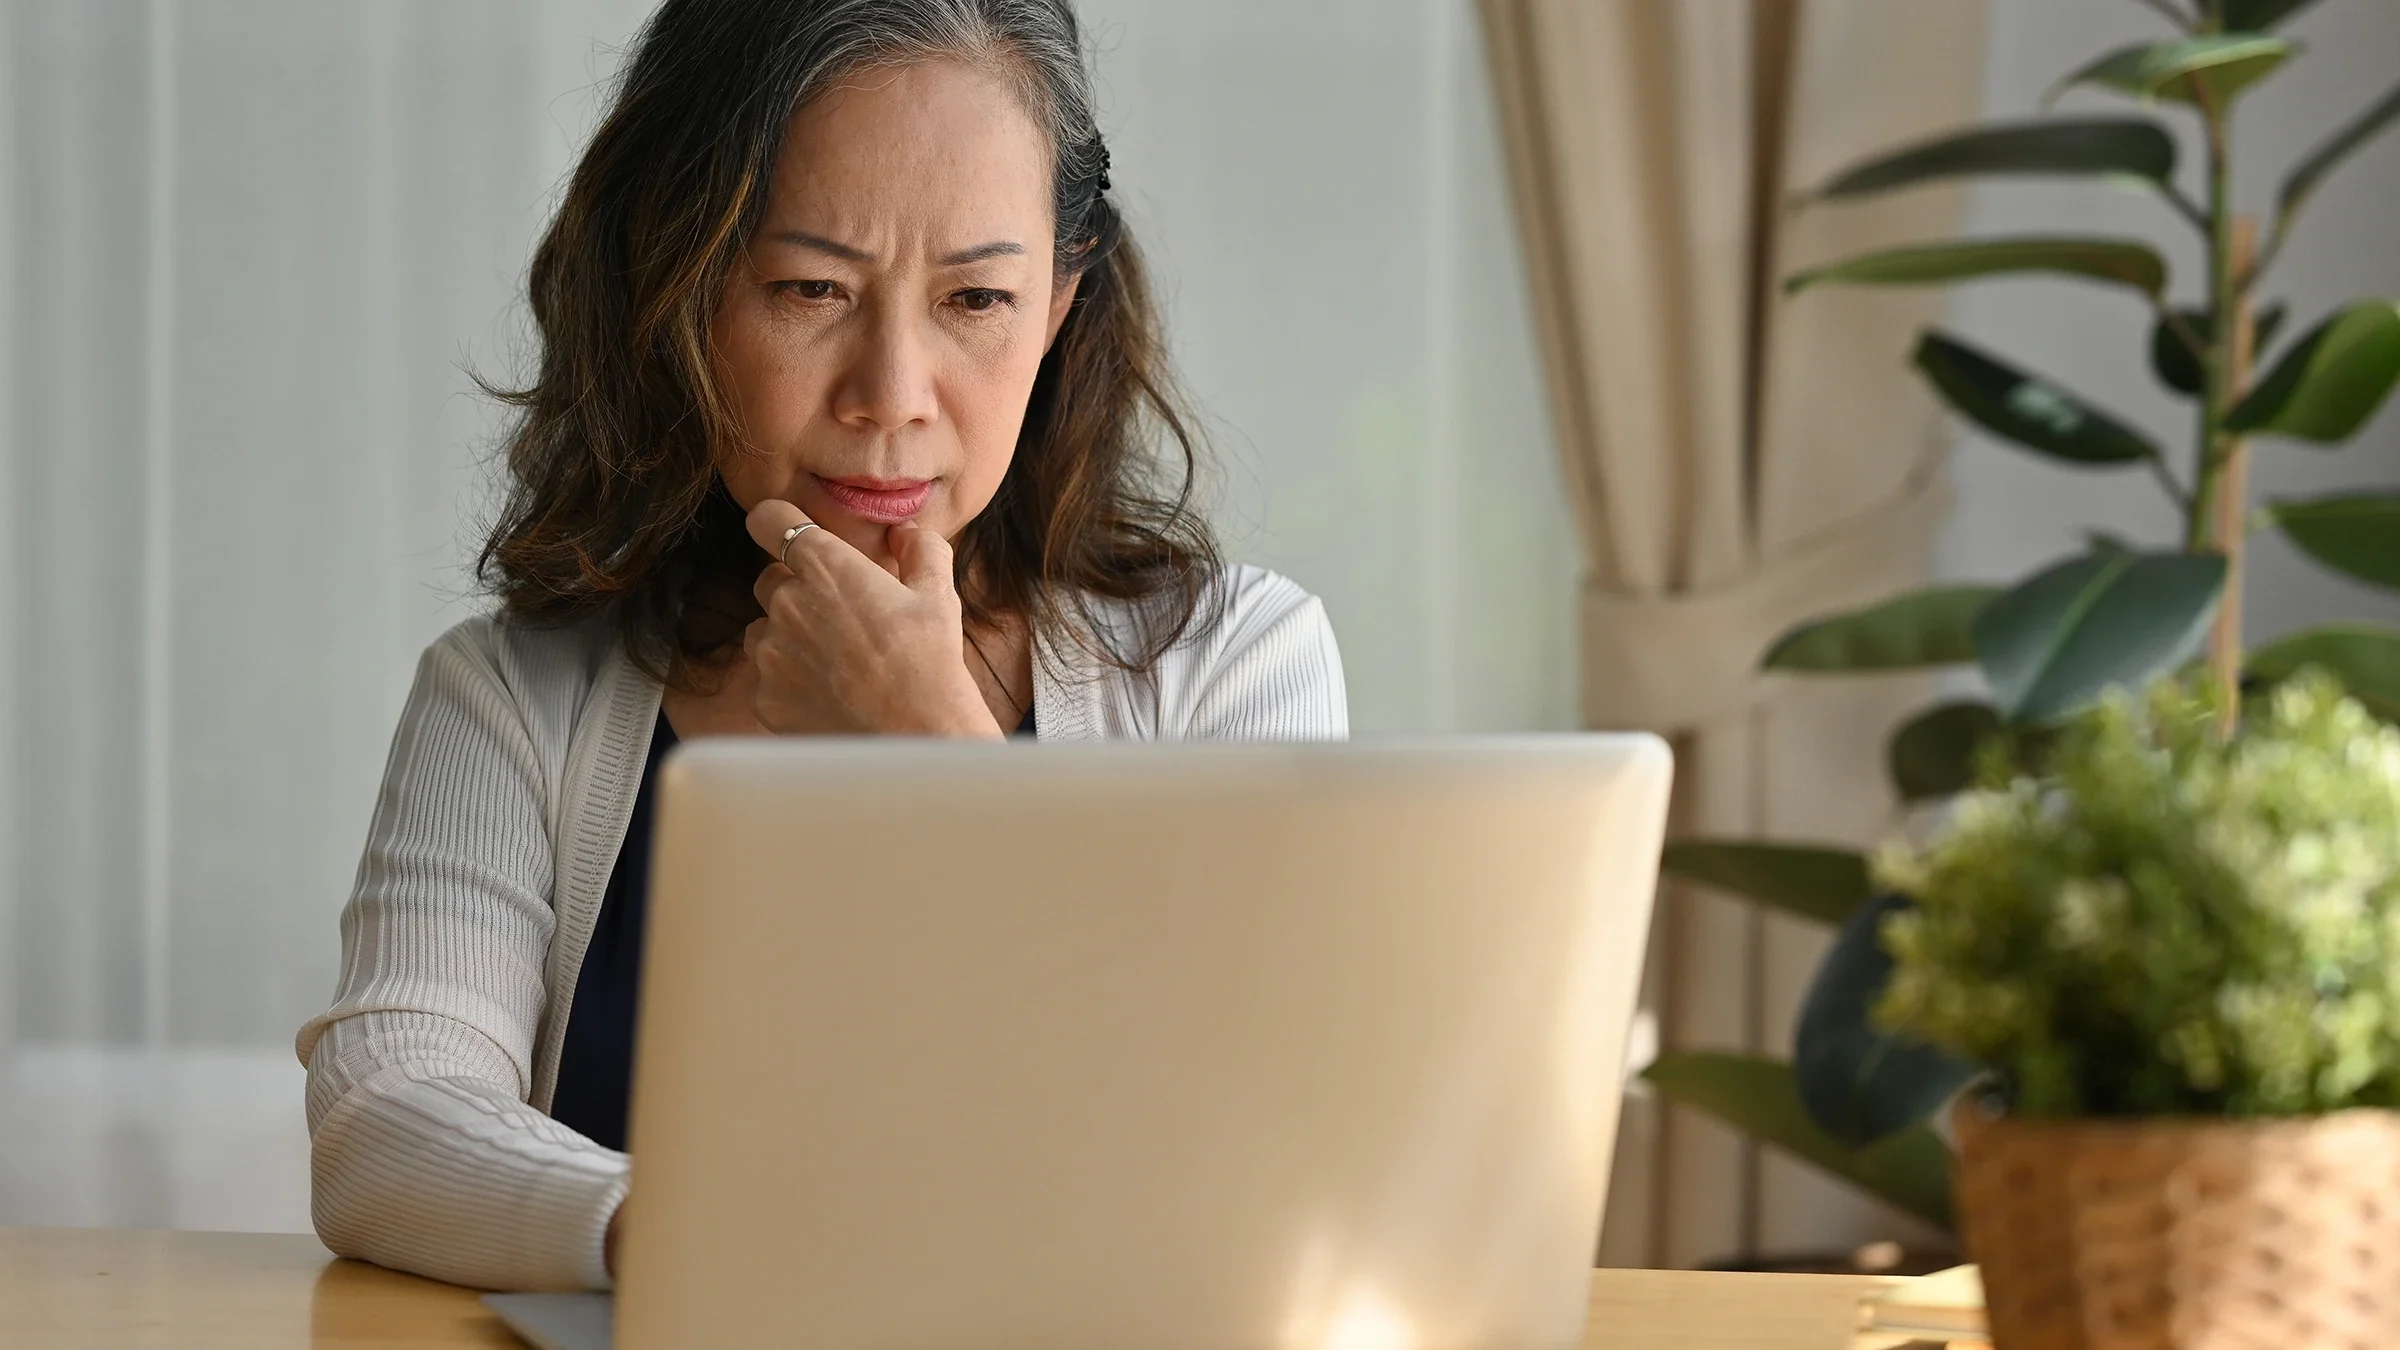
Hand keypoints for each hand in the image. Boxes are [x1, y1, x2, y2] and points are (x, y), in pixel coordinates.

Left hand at [741, 500, 1002, 737]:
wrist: (916, 738)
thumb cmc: (930, 663)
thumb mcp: (938, 593)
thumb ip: (919, 547)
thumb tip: (903, 534)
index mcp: (826, 567)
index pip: (770, 519)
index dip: (775, 522)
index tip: (782, 531)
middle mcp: (787, 603)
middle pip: (768, 579)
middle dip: (797, 591)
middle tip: (840, 617)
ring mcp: (771, 653)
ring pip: (763, 630)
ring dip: (789, 637)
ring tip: (834, 662)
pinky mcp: (765, 697)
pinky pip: (767, 679)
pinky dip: (790, 683)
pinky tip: (830, 695)